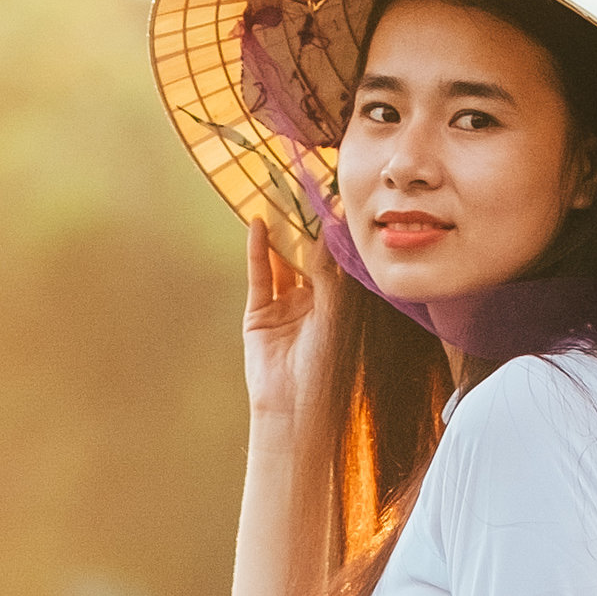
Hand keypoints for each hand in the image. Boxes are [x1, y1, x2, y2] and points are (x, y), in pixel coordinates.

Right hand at [241, 215, 330, 426]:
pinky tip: (258, 225)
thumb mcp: (335, 312)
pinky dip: (257, 251)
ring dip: (280, 233)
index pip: (336, 260)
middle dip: (306, 226)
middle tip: (305, 188)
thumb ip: (330, 272)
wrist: (295, 407)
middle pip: (307, 256)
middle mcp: (312, 303)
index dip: (335, 231)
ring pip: (282, 262)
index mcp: (338, 305)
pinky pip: (259, 276)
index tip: (336, 197)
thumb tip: (331, 230)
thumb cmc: (326, 367)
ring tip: (279, 197)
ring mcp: (284, 307)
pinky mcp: (259, 315)